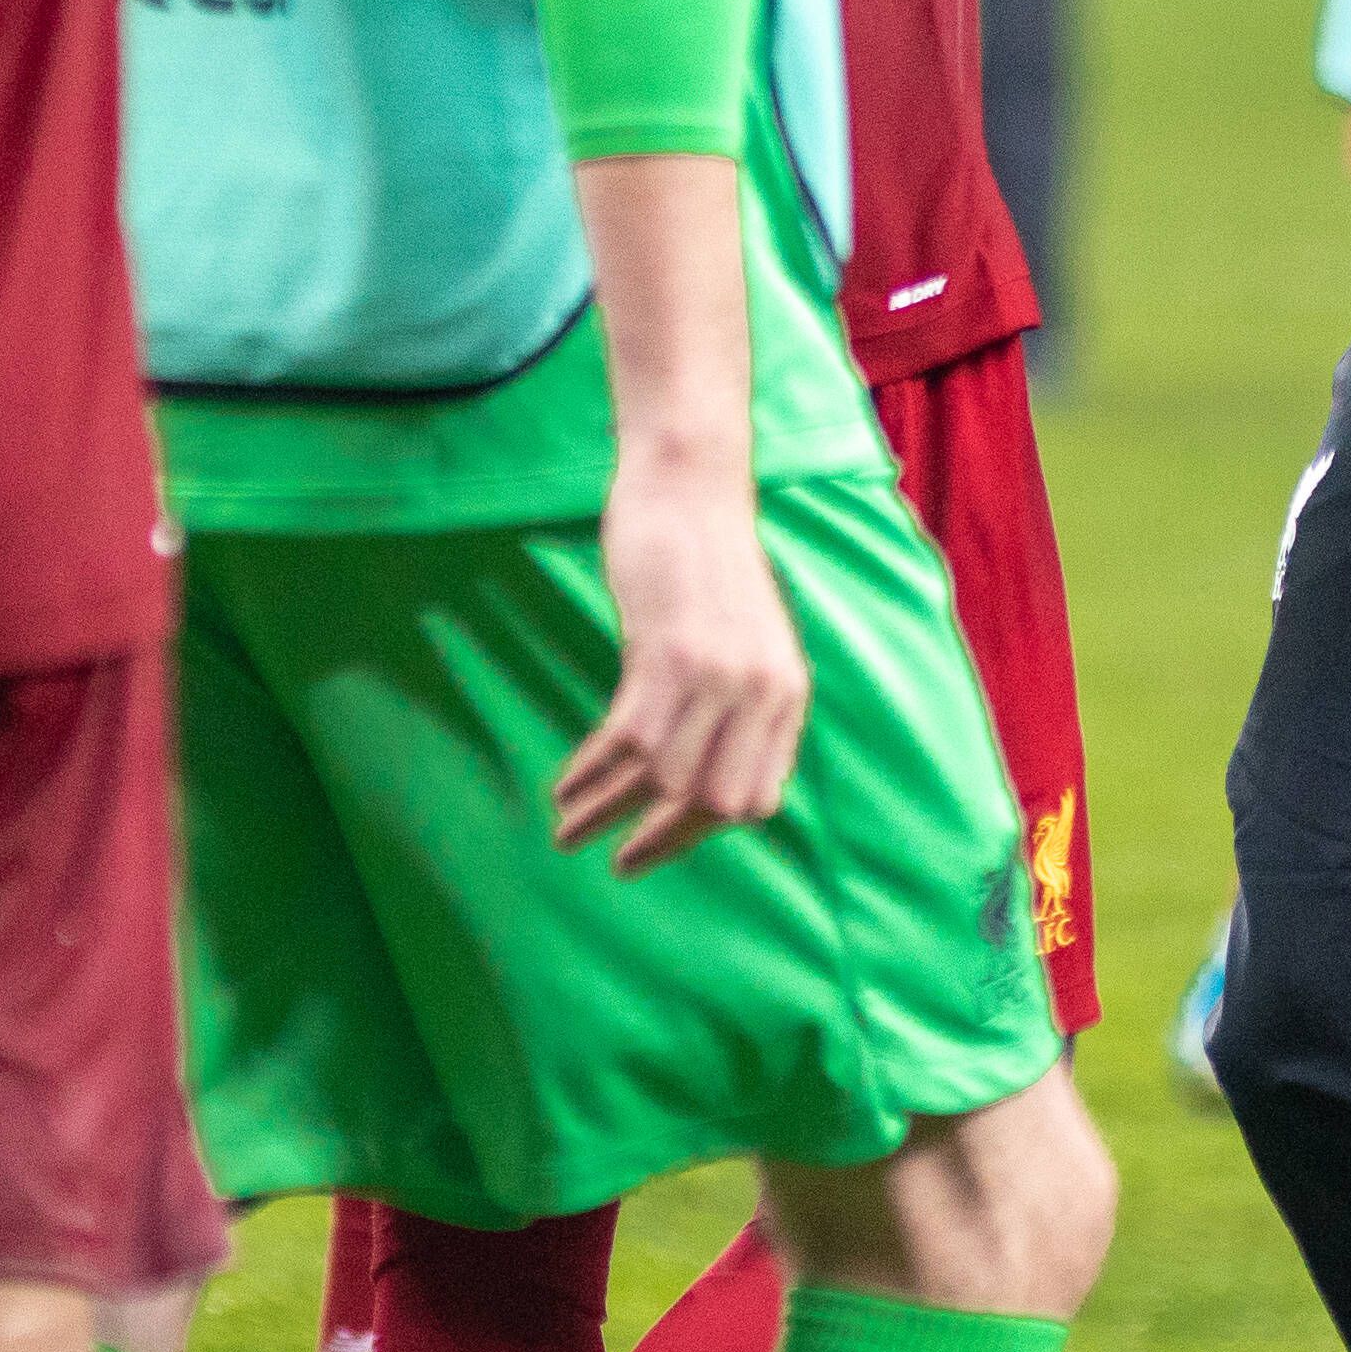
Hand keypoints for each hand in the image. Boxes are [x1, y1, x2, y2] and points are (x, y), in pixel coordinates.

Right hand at [550, 442, 808, 874]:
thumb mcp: (745, 640)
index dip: (707, 831)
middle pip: (716, 805)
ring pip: (663, 780)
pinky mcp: (665, 654)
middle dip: (662, 842)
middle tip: (622, 864)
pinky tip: (564, 788)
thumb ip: (739, 702)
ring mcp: (716, 675)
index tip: (665, 839)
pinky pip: (625, 742)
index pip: (758, 800)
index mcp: (786, 696)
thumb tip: (704, 776)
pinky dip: (590, 774)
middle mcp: (761, 692)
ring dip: (607, 815)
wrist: (690, 487)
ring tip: (567, 835)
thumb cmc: (708, 562)